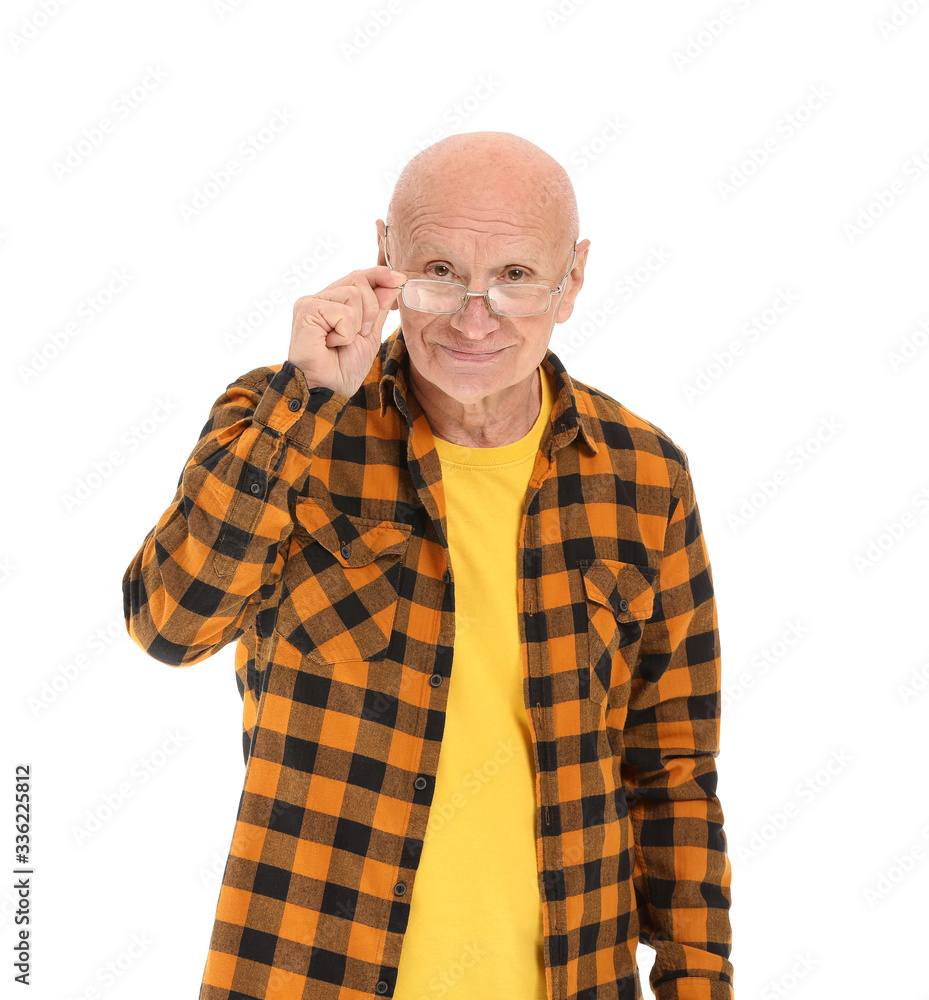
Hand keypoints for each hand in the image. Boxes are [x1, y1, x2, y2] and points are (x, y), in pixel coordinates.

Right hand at [288, 265, 405, 397]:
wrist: (329, 388)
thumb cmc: (344, 367)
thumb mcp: (370, 334)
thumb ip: (379, 308)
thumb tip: (393, 283)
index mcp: (334, 301)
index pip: (359, 276)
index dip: (380, 275)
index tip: (400, 279)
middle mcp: (321, 297)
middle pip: (359, 280)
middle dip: (371, 309)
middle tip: (359, 334)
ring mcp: (311, 302)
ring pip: (354, 294)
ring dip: (357, 325)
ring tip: (342, 341)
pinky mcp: (306, 310)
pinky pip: (344, 311)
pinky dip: (345, 333)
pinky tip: (331, 344)